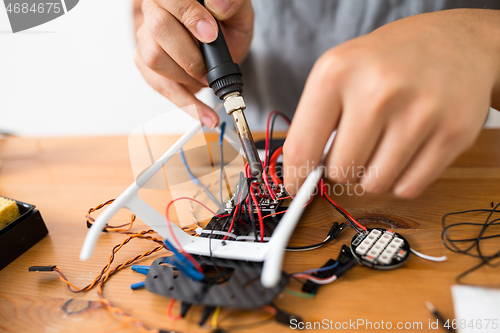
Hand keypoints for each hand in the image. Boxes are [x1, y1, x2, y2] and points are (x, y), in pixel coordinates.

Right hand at [134, 0, 253, 127]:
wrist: (224, 41)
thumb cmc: (227, 22)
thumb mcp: (239, 11)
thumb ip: (232, 2)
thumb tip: (218, 6)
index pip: (170, 0)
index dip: (189, 17)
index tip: (210, 35)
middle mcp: (155, 11)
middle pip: (159, 29)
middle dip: (190, 55)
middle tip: (210, 68)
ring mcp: (147, 38)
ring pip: (154, 59)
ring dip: (187, 78)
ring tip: (208, 81)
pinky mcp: (146, 64)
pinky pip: (160, 87)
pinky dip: (187, 105)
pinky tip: (206, 116)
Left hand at [284, 9, 499, 197]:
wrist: (455, 42)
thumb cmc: (389, 60)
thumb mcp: (340, 70)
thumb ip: (316, 120)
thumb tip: (300, 173)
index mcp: (337, 72)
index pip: (302, 148)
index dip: (295, 176)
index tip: (296, 186)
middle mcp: (378, 91)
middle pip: (340, 171)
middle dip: (342, 166)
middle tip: (355, 145)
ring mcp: (419, 114)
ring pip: (375, 185)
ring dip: (373, 174)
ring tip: (382, 143)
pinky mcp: (453, 135)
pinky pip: (408, 188)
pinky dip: (400, 180)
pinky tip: (404, 152)